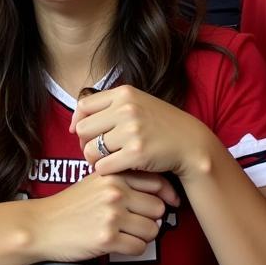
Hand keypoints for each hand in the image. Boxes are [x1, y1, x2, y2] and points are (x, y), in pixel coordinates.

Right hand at [27, 170, 174, 261]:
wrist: (41, 226)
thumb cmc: (68, 206)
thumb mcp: (94, 182)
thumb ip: (122, 181)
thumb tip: (159, 194)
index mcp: (112, 175)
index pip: (156, 181)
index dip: (168, 194)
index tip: (171, 202)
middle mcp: (114, 192)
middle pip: (158, 208)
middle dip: (152, 218)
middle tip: (137, 222)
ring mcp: (111, 216)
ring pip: (152, 230)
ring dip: (143, 236)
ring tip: (125, 234)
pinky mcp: (107, 239)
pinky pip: (139, 248)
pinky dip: (132, 249)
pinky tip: (118, 244)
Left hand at [73, 84, 216, 179]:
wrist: (191, 144)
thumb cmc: (160, 125)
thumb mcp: (137, 103)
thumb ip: (109, 107)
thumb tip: (75, 124)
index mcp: (124, 93)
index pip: (83, 106)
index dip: (78, 122)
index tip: (81, 133)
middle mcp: (126, 108)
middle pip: (83, 129)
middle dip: (85, 143)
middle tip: (95, 151)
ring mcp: (131, 131)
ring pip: (90, 150)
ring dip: (94, 160)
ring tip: (105, 161)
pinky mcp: (136, 153)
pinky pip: (103, 166)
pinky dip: (105, 171)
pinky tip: (116, 169)